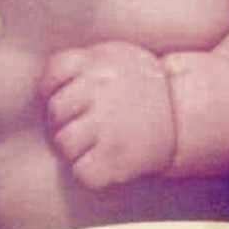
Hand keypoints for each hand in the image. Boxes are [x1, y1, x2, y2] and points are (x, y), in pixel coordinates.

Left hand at [40, 41, 176, 189]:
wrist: (182, 111)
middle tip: (78, 123)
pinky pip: (83, 172)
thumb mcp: (113, 56)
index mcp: (98, 63)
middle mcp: (100, 92)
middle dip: (61, 119)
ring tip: (88, 143)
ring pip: (65, 143)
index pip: (55, 70)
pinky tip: (98, 160)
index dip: (50, 86)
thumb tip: (46, 85)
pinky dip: (86, 170)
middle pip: (55, 110)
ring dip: (71, 147)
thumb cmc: (138, 84)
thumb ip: (81, 62)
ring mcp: (109, 126)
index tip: (59, 94)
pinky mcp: (118, 158)